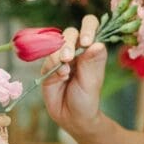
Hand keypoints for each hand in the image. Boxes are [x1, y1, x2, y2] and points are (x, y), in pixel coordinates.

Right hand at [41, 15, 107, 134]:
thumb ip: (92, 62)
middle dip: (69, 42)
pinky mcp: (48, 67)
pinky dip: (53, 66)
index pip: (90, 27)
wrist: (72, 117)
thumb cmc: (87, 99)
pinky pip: (47, 59)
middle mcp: (76, 50)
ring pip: (56, 44)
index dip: (88, 28)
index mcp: (91, 50)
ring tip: (65, 72)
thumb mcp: (92, 81)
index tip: (87, 41)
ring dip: (59, 54)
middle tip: (69, 57)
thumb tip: (97, 44)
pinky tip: (60, 77)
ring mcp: (61, 57)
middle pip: (70, 33)